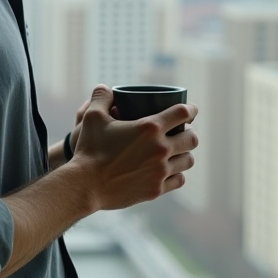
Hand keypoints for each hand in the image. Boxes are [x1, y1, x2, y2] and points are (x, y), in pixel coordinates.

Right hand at [68, 85, 197, 210]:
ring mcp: (160, 171)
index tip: (190, 110)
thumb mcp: (91, 117)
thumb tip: (106, 87)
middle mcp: (160, 149)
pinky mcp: (156, 190)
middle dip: (189, 133)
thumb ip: (101, 97)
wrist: (85, 186)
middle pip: (192, 139)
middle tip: (182, 132)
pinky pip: (179, 180)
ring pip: (188, 161)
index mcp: (149, 128)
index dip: (191, 109)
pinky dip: (177, 174)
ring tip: (177, 152)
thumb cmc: (89, 149)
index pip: (183, 113)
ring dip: (185, 154)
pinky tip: (170, 171)